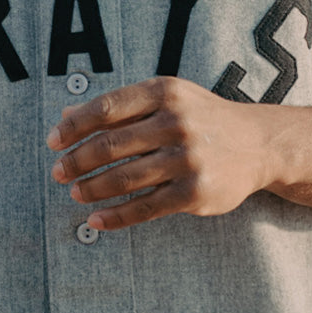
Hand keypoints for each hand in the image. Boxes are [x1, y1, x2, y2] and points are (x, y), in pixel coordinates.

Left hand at [46, 76, 274, 230]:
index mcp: (164, 92)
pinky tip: (96, 220)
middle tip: (57, 172)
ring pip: (124, 179)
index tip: (53, 141)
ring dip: (92, 188)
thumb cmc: (200, 116)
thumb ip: (118, 106)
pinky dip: (116, 217)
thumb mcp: (165, 98)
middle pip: (110, 145)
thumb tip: (65, 117)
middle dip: (77, 161)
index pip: (106, 108)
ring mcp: (187, 159)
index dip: (74, 126)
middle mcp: (176, 122)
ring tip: (75, 193)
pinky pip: (145, 207)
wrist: (258, 143)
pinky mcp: (195, 192)